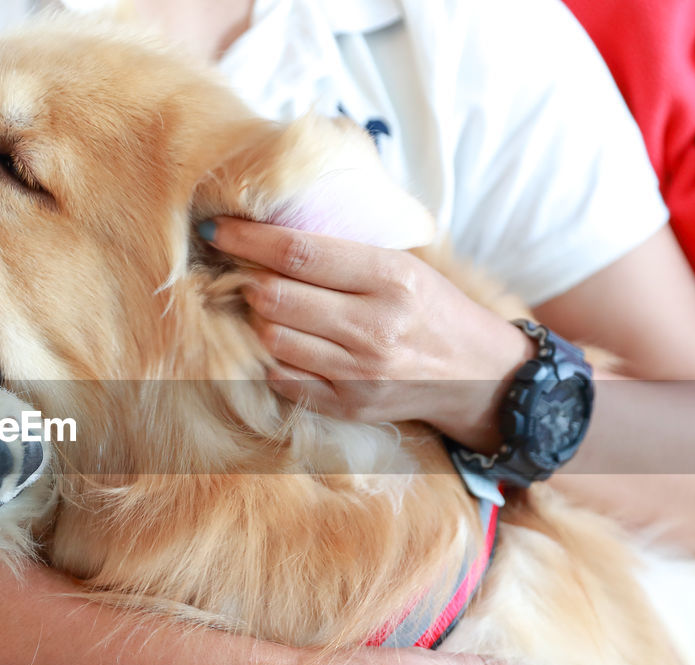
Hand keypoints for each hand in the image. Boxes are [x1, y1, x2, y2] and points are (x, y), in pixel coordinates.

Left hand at [203, 216, 531, 451]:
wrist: (478, 373)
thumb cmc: (431, 308)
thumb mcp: (403, 265)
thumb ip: (343, 251)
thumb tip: (267, 232)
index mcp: (390, 277)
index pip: (298, 252)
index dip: (247, 239)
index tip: (215, 228)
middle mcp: (374, 327)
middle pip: (274, 297)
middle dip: (244, 279)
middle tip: (238, 271)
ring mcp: (359, 373)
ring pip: (271, 338)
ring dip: (255, 319)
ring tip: (261, 306)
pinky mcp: (347, 407)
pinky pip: (282, 378)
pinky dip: (270, 357)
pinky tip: (280, 342)